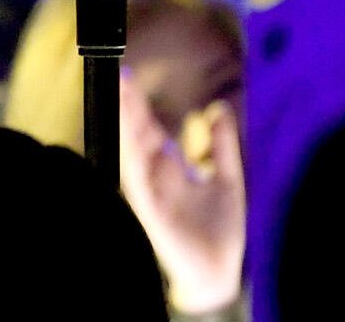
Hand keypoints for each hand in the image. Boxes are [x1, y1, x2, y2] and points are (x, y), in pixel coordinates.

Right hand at [118, 76, 244, 314]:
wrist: (220, 271)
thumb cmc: (219, 230)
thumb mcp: (227, 179)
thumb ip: (221, 145)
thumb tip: (218, 107)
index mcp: (168, 165)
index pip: (148, 125)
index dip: (137, 101)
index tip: (125, 72)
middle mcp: (155, 174)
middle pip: (137, 132)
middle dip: (127, 103)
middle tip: (118, 72)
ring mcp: (152, 191)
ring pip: (135, 151)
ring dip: (127, 124)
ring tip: (121, 97)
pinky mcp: (154, 212)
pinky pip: (143, 184)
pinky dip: (137, 163)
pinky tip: (134, 143)